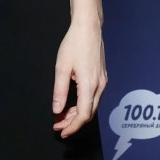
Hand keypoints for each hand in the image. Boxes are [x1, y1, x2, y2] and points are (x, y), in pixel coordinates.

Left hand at [52, 18, 106, 138]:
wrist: (89, 28)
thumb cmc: (74, 44)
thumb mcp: (61, 67)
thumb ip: (59, 91)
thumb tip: (57, 109)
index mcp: (89, 85)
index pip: (83, 115)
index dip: (72, 127)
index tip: (62, 132)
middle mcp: (99, 86)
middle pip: (89, 113)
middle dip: (73, 123)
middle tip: (58, 125)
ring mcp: (102, 82)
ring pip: (92, 106)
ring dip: (77, 114)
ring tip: (62, 116)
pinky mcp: (102, 77)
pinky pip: (93, 98)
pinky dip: (82, 105)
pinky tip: (72, 105)